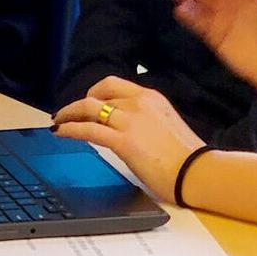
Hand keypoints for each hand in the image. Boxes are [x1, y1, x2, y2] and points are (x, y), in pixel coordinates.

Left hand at [52, 76, 204, 203]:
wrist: (197, 171)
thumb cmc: (187, 156)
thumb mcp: (166, 126)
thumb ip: (147, 121)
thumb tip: (131, 130)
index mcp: (152, 98)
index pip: (115, 85)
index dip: (96, 92)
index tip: (88, 101)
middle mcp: (139, 103)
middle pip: (99, 93)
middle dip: (79, 102)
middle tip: (69, 113)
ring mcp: (130, 121)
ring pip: (89, 108)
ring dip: (69, 114)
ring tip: (59, 121)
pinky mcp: (122, 141)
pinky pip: (88, 130)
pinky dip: (70, 128)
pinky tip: (61, 132)